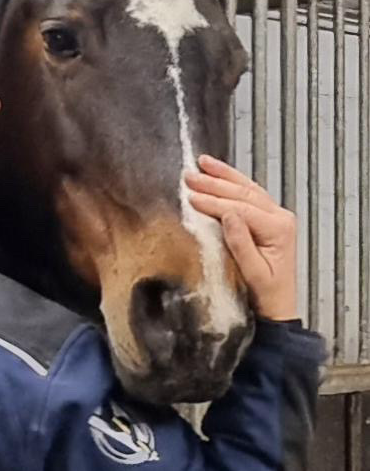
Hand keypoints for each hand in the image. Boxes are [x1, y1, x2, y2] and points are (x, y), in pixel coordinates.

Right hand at [184, 155, 296, 320]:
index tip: (191, 197)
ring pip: (247, 187)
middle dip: (215, 183)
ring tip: (202, 163)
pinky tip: (218, 173)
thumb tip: (228, 215)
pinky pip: (249, 193)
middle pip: (244, 193)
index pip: (241, 209)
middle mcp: (281, 218)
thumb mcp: (253, 274)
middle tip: (189, 176)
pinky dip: (232, 181)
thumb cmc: (266, 295)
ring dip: (223, 175)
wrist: (277, 308)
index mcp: (279, 229)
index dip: (214, 202)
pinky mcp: (268, 218)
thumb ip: (242, 244)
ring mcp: (276, 215)